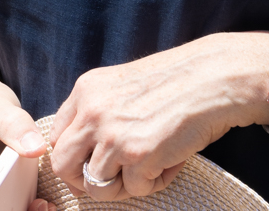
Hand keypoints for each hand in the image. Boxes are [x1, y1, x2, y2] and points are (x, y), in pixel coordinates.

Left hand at [46, 32, 268, 201]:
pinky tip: (169, 162)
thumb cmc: (175, 83)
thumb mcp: (121, 85)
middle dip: (83, 181)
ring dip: (123, 186)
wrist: (212, 78)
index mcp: (86, 90)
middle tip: (110, 180)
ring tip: (148, 168)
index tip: (91, 164)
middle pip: (62, 166)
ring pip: (95, 186)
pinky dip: (153, 183)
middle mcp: (92, 112)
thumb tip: (84, 153)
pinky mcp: (138, 156)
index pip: (56, 137)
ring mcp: (113, 135)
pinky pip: (134, 190)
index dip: (73, 157)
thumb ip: (98, 111)